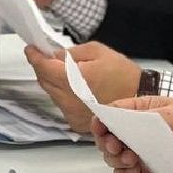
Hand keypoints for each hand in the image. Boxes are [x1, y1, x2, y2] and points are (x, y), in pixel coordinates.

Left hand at [24, 43, 139, 132]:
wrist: (140, 99)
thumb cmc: (123, 75)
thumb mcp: (98, 52)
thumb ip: (72, 52)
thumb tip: (56, 56)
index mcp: (72, 80)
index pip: (42, 67)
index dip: (34, 56)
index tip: (32, 49)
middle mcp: (68, 100)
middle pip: (44, 81)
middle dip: (44, 68)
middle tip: (49, 57)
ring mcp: (71, 113)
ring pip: (52, 94)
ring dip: (54, 82)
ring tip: (68, 73)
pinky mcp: (76, 122)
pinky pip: (62, 105)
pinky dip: (64, 94)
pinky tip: (77, 88)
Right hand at [93, 96, 172, 172]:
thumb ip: (141, 115)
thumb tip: (115, 115)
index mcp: (147, 112)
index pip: (115, 114)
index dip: (103, 120)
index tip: (99, 127)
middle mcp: (143, 133)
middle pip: (110, 137)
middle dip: (107, 142)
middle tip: (115, 145)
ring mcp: (145, 155)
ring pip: (115, 158)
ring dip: (115, 159)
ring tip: (128, 159)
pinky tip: (132, 171)